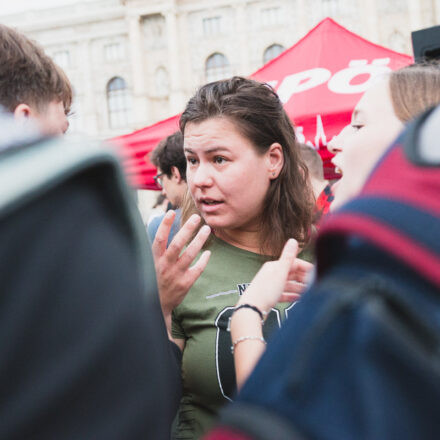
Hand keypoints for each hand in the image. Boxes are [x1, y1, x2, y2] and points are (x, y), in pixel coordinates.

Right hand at [152, 210, 210, 332]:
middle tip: (196, 217)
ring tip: (207, 229)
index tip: (171, 212)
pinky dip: (203, 260)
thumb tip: (163, 228)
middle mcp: (164, 266)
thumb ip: (157, 249)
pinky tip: (208, 252)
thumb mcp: (150, 264)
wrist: (156, 306)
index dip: (165, 225)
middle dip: (187, 229)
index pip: (159, 239)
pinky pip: (197, 269)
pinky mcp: (185, 284)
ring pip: (189, 254)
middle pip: (177, 244)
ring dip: (199, 240)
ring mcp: (175, 275)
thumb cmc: (154, 280)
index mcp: (154, 260)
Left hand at [237, 239, 313, 312]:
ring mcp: (270, 285)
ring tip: (309, 293)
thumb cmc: (265, 290)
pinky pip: (283, 294)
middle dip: (303, 278)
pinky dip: (291, 295)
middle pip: (291, 274)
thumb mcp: (280, 273)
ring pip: (288, 284)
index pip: (293, 263)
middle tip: (316, 284)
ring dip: (299, 287)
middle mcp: (272, 274)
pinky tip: (298, 299)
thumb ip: (288, 257)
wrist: (251, 309)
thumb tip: (293, 239)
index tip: (317, 273)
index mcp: (274, 266)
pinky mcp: (269, 296)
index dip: (305, 267)